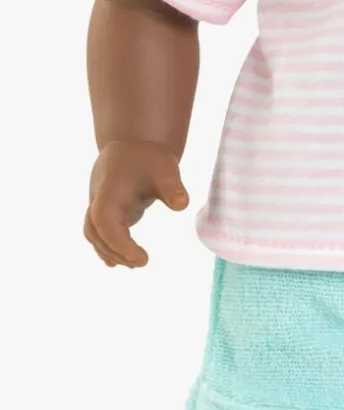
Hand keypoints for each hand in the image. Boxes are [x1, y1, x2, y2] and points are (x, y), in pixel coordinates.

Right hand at [84, 139, 189, 267]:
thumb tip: (182, 205)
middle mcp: (98, 200)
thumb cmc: (149, 158)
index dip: (118, 242)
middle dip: (115, 250)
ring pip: (95, 235)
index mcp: (109, 190)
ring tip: (137, 263)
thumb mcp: (165, 169)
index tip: (140, 258)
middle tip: (142, 262)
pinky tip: (122, 262)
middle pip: (96, 232)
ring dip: (112, 251)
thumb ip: (172, 187)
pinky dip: (109, 248)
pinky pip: (100, 233)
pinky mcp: (106, 212)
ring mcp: (99, 206)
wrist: (133, 145)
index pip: (104, 221)